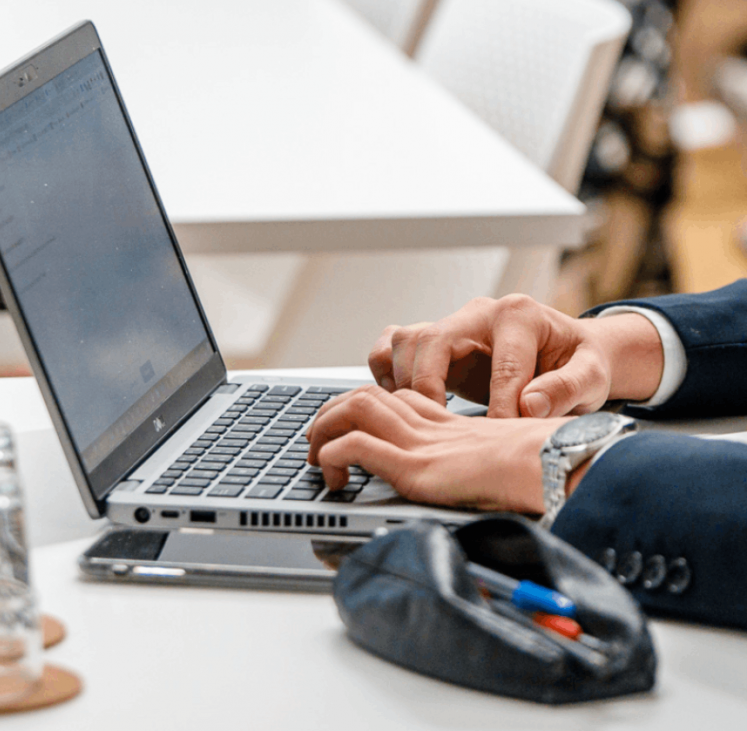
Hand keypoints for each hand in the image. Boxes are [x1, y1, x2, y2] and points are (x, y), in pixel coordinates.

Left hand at [306, 384, 567, 511]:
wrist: (561, 468)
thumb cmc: (545, 467)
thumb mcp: (504, 459)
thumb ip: (477, 460)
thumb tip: (469, 480)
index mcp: (449, 422)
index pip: (392, 399)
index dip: (360, 408)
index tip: (341, 424)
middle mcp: (431, 424)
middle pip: (366, 396)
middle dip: (331, 412)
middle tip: (314, 438)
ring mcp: (422, 443)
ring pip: (353, 410)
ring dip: (323, 428)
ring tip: (314, 456)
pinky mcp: (417, 467)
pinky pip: (355, 448)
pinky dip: (331, 456)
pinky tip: (332, 477)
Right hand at [368, 295, 663, 417]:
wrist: (567, 352)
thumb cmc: (578, 363)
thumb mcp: (592, 375)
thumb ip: (567, 388)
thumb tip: (531, 405)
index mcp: (518, 315)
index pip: (501, 364)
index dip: (502, 407)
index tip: (503, 439)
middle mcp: (478, 313)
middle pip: (431, 340)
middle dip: (431, 389)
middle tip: (441, 428)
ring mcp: (452, 325)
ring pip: (404, 341)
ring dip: (402, 381)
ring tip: (417, 417)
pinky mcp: (435, 342)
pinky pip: (391, 346)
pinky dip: (385, 372)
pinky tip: (401, 403)